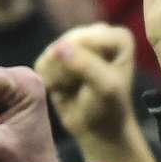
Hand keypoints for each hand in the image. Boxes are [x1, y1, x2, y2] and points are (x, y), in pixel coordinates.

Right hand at [35, 24, 138, 139]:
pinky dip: (49, 81)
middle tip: (80, 88)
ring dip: (58, 77)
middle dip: (69, 71)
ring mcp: (76, 41)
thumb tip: (58, 47)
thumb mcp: (105, 88)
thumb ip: (85, 65)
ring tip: (73, 89)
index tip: (93, 85)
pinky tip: (63, 89)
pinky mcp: (57, 54)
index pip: (88, 41)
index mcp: (118, 37)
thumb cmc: (108, 108)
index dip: (83, 65)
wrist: (97, 128)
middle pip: (67, 44)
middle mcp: (97, 33)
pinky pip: (42, 63)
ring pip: (52, 53)